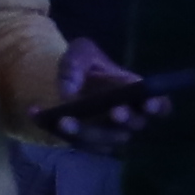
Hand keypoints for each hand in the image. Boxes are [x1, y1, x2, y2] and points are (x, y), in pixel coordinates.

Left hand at [32, 42, 175, 148]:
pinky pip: (72, 140)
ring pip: (102, 141)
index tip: (150, 104)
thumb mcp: (81, 52)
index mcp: (135, 95)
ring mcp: (106, 134)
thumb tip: (69, 90)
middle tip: (116, 112)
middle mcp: (126, 119)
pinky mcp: (84, 142)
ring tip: (63, 120)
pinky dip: (53, 128)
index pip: (158, 106)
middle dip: (125, 120)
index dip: (158, 107)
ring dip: (84, 132)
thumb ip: (76, 63)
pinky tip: (35, 113)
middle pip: (132, 127)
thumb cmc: (86, 65)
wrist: (65, 78)